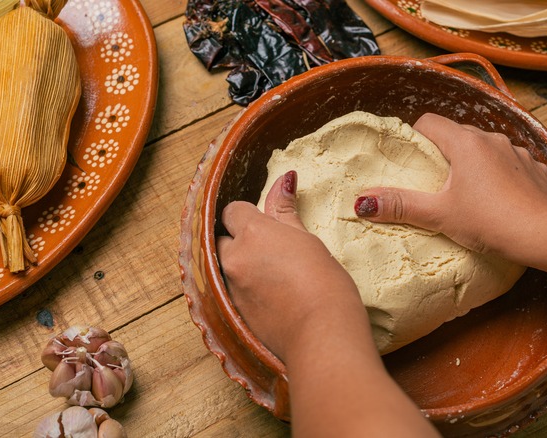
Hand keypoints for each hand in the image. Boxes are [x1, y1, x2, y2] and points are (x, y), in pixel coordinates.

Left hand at [216, 171, 364, 360]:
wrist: (321, 335)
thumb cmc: (325, 284)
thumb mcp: (308, 240)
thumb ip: (286, 211)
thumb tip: (284, 179)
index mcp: (252, 233)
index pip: (233, 210)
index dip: (248, 215)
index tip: (267, 225)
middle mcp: (234, 258)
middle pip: (221, 238)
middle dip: (238, 241)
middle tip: (268, 250)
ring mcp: (230, 288)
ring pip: (224, 266)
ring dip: (239, 265)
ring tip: (270, 275)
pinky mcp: (233, 313)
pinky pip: (229, 291)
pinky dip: (243, 288)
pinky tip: (268, 295)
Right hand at [354, 113, 546, 257]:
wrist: (544, 235)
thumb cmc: (488, 222)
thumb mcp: (439, 215)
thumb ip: (400, 205)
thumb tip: (363, 202)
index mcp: (465, 142)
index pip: (430, 122)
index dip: (416, 137)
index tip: (411, 160)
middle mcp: (492, 138)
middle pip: (457, 135)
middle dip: (444, 153)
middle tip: (434, 182)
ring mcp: (518, 152)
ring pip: (486, 149)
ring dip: (474, 164)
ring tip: (468, 193)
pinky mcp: (536, 168)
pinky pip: (511, 164)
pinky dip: (501, 175)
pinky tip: (500, 199)